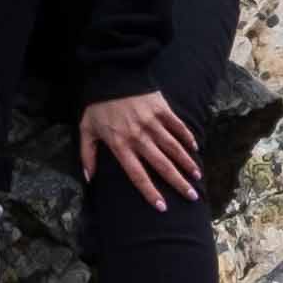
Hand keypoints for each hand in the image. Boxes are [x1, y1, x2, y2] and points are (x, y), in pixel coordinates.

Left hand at [75, 91, 204, 208]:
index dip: (150, 192)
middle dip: (177, 182)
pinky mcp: (161, 109)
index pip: (137, 174)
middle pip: (161, 165)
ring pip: (173, 147)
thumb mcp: (86, 130)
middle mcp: (138, 136)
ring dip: (186, 163)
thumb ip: (87, 155)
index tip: (162, 207)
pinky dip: (187, 137)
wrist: (111, 75)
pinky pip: (177, 126)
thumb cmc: (98, 106)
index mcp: (120, 144)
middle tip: (191, 196)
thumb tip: (89, 179)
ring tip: (197, 176)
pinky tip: (195, 148)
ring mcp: (152, 122)